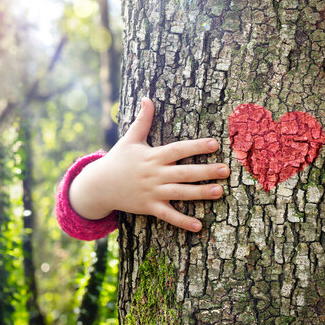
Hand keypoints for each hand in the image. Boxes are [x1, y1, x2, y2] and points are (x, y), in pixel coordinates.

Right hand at [68, 98, 228, 231]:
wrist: (98, 186)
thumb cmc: (117, 160)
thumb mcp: (130, 139)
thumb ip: (142, 120)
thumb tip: (147, 98)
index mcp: (153, 156)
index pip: (178, 150)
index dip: (196, 146)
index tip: (214, 143)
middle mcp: (155, 174)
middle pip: (184, 172)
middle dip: (206, 171)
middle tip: (226, 170)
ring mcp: (152, 192)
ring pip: (180, 193)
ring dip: (200, 193)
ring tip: (219, 191)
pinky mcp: (149, 207)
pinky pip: (168, 215)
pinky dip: (182, 222)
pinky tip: (199, 226)